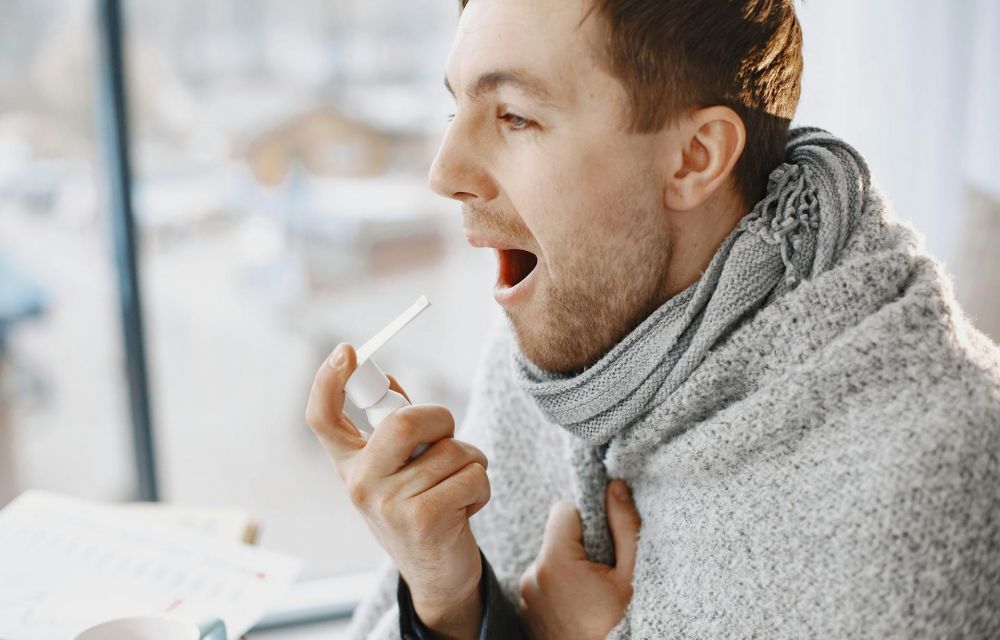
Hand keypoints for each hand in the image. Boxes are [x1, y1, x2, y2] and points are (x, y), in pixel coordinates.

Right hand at [306, 344, 489, 638]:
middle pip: (405, 421)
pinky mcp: (425, 520)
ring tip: (456, 488)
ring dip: (470, 462)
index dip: (328, 381)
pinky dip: (481, 487)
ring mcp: (389, 504)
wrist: (438, 575)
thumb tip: (388, 380)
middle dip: (441, 419)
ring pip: (452, 449)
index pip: (323, 419)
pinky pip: (472, 474)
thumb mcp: (398, 468)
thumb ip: (394, 428)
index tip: (346, 351)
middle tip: (447, 436)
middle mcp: (360, 483)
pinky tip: (465, 508)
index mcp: (350, 464)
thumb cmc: (422, 507)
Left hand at [518, 480, 639, 639]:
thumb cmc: (618, 625)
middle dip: (579, 545)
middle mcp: (533, 575)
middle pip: (557, 536)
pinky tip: (575, 604)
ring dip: (568, 566)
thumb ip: (624, 526)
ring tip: (589, 593)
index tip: (602, 541)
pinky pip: (542, 580)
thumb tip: (614, 486)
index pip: (564, 510)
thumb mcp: (631, 575)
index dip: (587, 519)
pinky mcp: (524, 606)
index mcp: (556, 562)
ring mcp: (525, 593)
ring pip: (550, 558)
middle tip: (600, 574)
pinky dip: (557, 585)